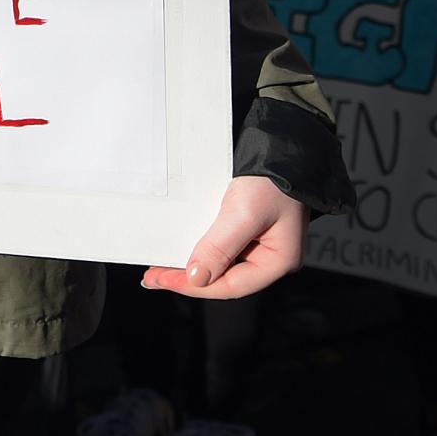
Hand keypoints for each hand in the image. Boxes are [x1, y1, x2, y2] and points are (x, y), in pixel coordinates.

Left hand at [144, 175, 304, 298]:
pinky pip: (220, 246)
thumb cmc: (274, 179)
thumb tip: (197, 277)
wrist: (282, 148)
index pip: (231, 286)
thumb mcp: (244, 212)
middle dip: (188, 279)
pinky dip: (199, 248)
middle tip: (154, 277)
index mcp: (278, 261)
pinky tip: (180, 246)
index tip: (164, 279)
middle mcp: (269, 257)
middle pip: (223, 278)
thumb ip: (220, 247)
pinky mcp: (247, 229)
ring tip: (161, 265)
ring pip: (219, 264)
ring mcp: (258, 243)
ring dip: (191, 265)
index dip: (195, 287)